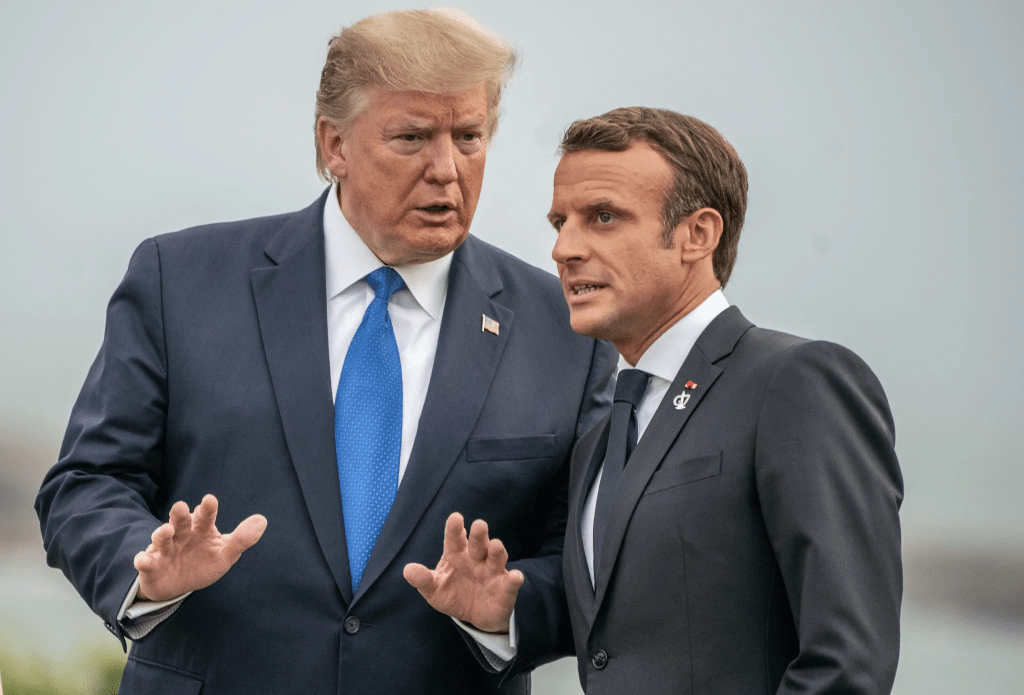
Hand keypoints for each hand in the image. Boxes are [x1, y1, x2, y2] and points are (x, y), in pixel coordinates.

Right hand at [133, 494, 266, 601]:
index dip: (207, 509)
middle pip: (180, 521)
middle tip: (181, 507)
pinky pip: (145, 562)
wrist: (178, 586)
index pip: (205, 516)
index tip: (209, 501)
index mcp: (201, 529)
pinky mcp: (150, 565)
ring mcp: (165, 549)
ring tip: (166, 530)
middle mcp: (182, 534)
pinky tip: (143, 560)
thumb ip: (242, 539)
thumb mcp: (225, 554)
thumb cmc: (204, 563)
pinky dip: (143, 560)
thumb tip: (263, 520)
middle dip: (180, 514)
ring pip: (161, 537)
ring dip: (162, 533)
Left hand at [403, 512, 523, 633]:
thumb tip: (407, 570)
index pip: (455, 539)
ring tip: (496, 545)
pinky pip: (511, 582)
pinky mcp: (506, 588)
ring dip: (498, 551)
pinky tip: (515, 577)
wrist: (475, 615)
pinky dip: (514, 579)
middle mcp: (477, 558)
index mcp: (457, 555)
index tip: (456, 518)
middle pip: (479, 543)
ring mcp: (493, 572)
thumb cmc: (453, 594)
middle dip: (479, 535)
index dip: (455, 529)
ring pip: (497, 558)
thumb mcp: (434, 589)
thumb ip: (422, 579)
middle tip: (479, 525)